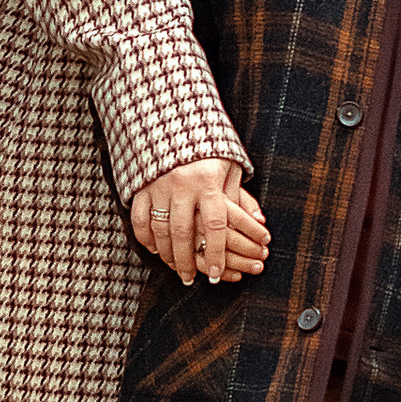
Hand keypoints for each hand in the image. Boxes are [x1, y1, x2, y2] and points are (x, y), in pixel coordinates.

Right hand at [129, 161, 267, 281]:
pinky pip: (139, 219)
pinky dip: (146, 239)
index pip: (215, 226)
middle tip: (192, 280)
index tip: (219, 275)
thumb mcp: (229, 168)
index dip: (218, 253)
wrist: (173, 121)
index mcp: (207, 181)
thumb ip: (241, 197)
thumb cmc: (209, 150)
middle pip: (184, 233)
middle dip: (188, 262)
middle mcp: (181, 185)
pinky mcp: (141, 186)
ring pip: (160, 230)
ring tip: (177, 270)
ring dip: (168, 256)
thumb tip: (261, 223)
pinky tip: (155, 251)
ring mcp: (158, 185)